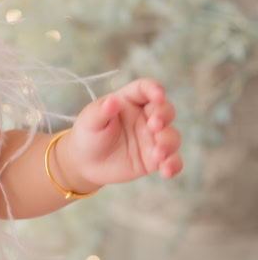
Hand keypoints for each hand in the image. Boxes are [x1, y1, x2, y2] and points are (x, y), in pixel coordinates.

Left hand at [58, 77, 182, 191]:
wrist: (85, 163)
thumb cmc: (88, 135)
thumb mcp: (89, 122)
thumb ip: (101, 111)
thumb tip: (112, 101)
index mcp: (129, 101)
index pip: (145, 89)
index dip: (154, 89)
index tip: (158, 95)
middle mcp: (145, 117)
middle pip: (165, 110)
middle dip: (163, 116)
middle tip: (154, 126)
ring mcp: (152, 138)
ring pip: (172, 136)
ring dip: (168, 143)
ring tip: (157, 154)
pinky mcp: (155, 159)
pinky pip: (172, 160)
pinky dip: (173, 165)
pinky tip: (166, 171)